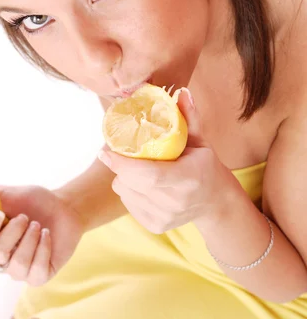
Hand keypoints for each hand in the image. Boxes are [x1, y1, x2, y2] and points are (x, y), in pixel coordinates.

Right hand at [0, 184, 84, 285]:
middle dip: (12, 233)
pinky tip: (47, 235)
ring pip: (16, 265)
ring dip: (30, 239)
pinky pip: (36, 272)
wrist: (64, 206)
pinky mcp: (40, 276)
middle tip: (24, 217)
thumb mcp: (5, 193)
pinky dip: (44, 248)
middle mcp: (2, 260)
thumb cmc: (32, 201)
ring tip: (37, 224)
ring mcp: (20, 270)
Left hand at [98, 88, 236, 233]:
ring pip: (125, 193)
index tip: (105, 150)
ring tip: (136, 167)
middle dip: (118, 166)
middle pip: (131, 184)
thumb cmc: (204, 165)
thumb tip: (181, 92)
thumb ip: (189, 117)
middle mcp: (176, 202)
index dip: (123, 163)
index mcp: (189, 179)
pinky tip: (141, 183)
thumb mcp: (200, 140)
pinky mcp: (156, 226)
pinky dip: (128, 190)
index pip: (148, 175)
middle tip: (115, 151)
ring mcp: (165, 218)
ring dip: (123, 177)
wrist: (214, 202)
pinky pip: (128, 203)